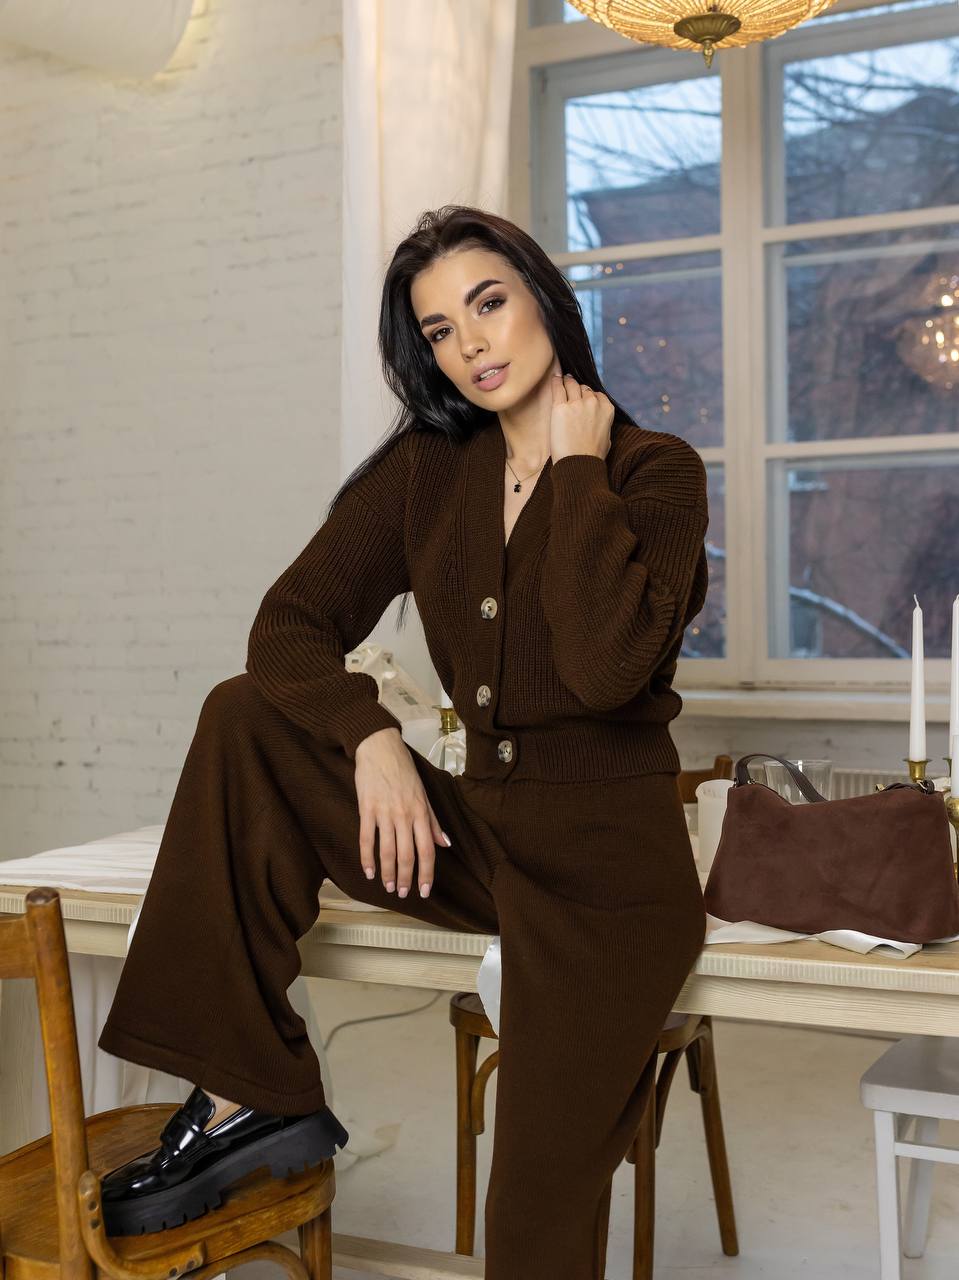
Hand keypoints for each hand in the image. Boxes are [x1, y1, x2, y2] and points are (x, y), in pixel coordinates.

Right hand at [353, 727, 448, 898]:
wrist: (380, 748)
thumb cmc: (404, 770)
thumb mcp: (424, 794)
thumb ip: (433, 821)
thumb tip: (446, 844)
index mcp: (421, 812)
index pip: (427, 850)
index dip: (426, 873)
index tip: (424, 890)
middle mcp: (405, 815)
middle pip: (406, 855)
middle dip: (406, 878)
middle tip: (403, 894)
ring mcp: (384, 813)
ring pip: (386, 851)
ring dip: (387, 873)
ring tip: (388, 887)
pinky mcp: (366, 809)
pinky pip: (366, 839)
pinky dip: (367, 858)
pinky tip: (368, 872)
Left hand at [549, 372, 613, 464]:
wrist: (579, 465)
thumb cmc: (592, 457)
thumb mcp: (607, 438)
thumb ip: (604, 423)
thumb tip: (599, 420)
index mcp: (607, 409)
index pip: (596, 394)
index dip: (588, 396)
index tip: (582, 396)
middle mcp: (593, 403)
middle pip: (583, 388)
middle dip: (577, 389)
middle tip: (570, 387)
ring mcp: (576, 404)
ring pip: (571, 384)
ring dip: (567, 382)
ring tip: (562, 379)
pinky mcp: (560, 407)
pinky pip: (558, 388)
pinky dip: (556, 381)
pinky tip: (554, 378)